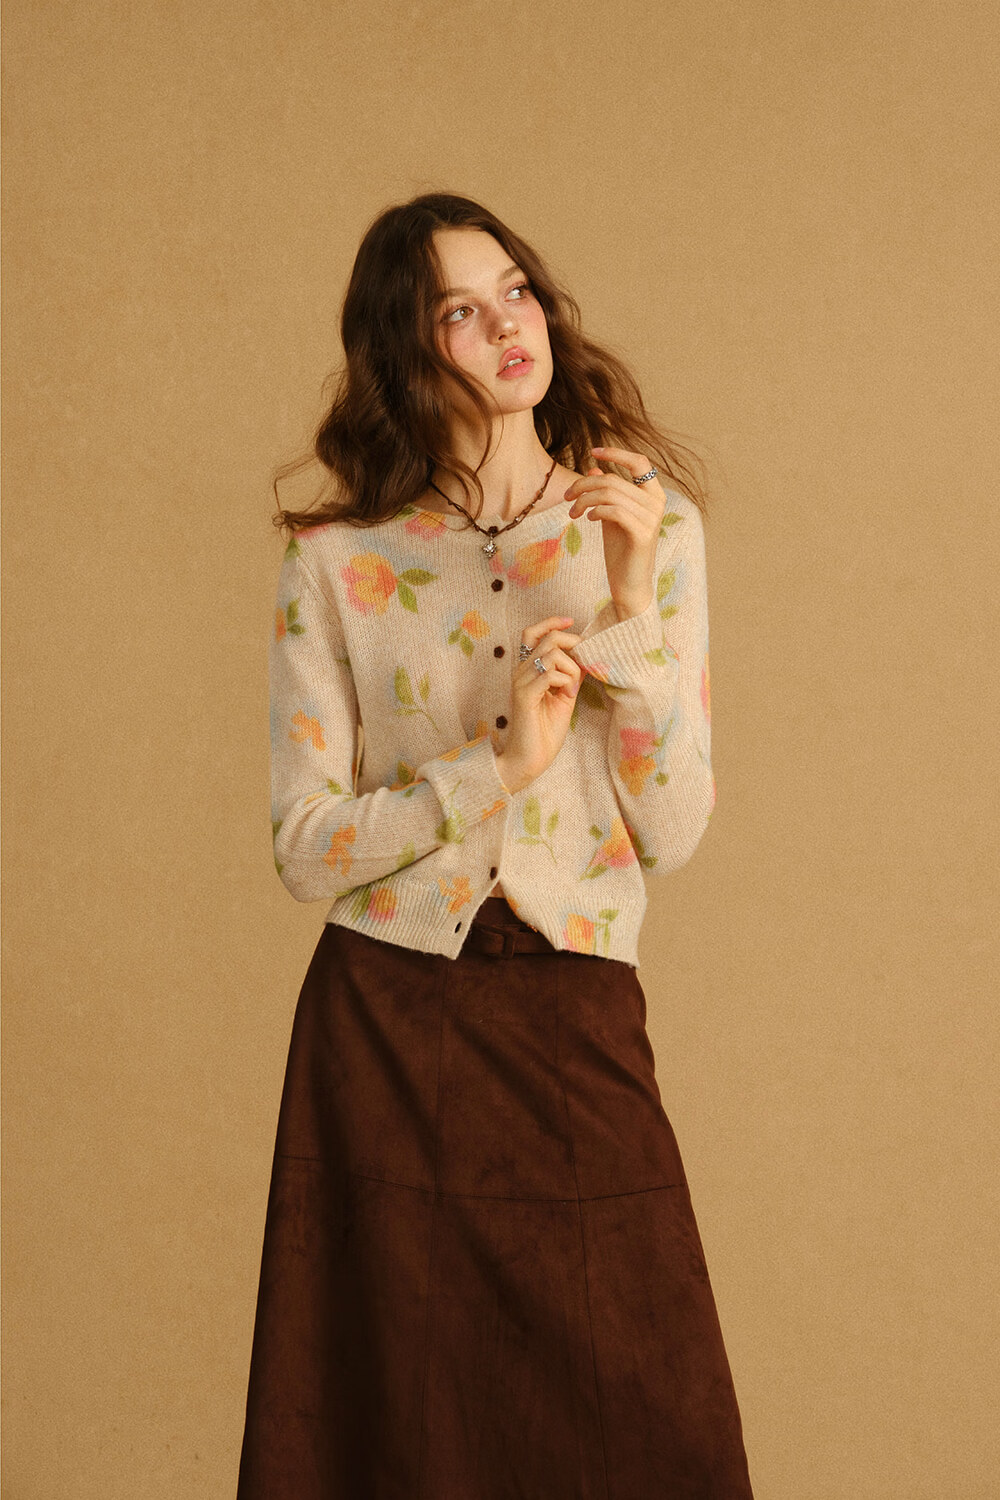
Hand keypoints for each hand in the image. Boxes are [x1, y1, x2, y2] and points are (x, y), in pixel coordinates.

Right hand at [495, 615, 583, 791]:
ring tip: (571, 690)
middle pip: (547, 638)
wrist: (530, 759)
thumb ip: (571, 676)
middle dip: (572, 645)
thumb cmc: (545, 732)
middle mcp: (520, 672)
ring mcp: (520, 683)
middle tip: (583, 664)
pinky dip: (565, 682)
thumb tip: (586, 658)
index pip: (532, 633)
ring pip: (551, 654)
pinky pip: (549, 674)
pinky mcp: (524, 696)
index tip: (572, 621)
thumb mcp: (564, 697)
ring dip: (571, 669)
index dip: (551, 622)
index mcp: (527, 670)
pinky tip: (566, 697)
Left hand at [563, 446, 664, 617]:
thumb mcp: (610, 516)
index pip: (639, 462)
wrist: (629, 584)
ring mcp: (652, 519)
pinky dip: (596, 511)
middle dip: (584, 485)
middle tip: (567, 498)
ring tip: (573, 513)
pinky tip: (588, 519)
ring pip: (610, 494)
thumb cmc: (621, 551)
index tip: (593, 452)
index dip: (616, 453)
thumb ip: (606, 493)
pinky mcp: (642, 534)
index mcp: (654, 495)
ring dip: (584, 500)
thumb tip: (593, 469)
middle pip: (613, 480)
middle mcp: (657, 503)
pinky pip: (614, 511)